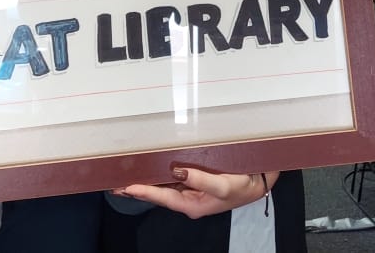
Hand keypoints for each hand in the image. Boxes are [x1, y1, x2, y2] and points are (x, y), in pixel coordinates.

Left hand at [112, 168, 275, 218]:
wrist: (258, 183)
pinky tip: (150, 170)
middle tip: (115, 183)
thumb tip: (178, 171)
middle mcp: (188, 199)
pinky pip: (173, 180)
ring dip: (146, 182)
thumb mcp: (223, 185)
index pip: (162, 197)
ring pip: (164, 187)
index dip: (143, 191)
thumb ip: (201, 179)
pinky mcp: (196, 182)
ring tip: (125, 178)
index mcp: (192, 204)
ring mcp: (192, 191)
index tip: (126, 186)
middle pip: (159, 194)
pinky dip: (159, 176)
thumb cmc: (242, 186)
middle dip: (138, 189)